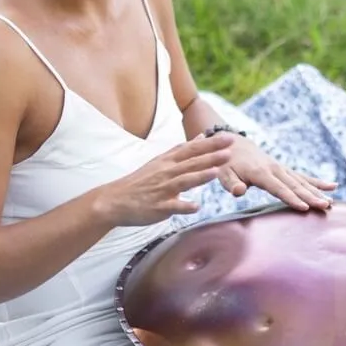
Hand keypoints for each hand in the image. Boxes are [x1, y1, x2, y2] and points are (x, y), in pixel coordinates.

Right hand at [96, 134, 233, 226]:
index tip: (228, 138)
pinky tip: (196, 207)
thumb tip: (200, 138)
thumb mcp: (161, 161)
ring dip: (199, 176)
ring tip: (216, 172)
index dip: (210, 144)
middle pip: (191, 163)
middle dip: (210, 156)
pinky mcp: (158, 207)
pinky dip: (184, 206)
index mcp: (168, 162)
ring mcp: (162, 190)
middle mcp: (166, 173)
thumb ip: (182, 151)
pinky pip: (172, 207)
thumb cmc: (141, 182)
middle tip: (230, 150)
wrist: (115, 200)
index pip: (192, 149)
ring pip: (183, 181)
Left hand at [214, 136, 336, 211]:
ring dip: (317, 192)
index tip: (305, 208)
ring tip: (331, 202)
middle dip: (311, 197)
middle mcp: (275, 169)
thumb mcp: (223, 173)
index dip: (291, 198)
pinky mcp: (285, 170)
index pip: (278, 189)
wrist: (234, 144)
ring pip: (302, 182)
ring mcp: (282, 169)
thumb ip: (231, 184)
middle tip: (325, 206)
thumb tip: (238, 192)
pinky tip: (333, 186)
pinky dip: (318, 182)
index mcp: (260, 173)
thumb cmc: (227, 164)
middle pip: (295, 186)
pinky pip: (303, 177)